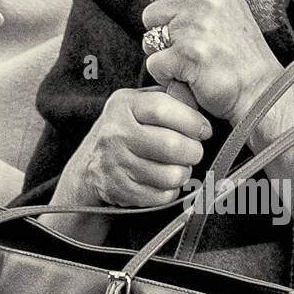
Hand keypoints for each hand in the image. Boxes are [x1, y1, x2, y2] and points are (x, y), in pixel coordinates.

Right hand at [59, 87, 211, 209]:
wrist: (89, 164)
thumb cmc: (127, 129)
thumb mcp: (140, 103)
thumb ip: (169, 97)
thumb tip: (199, 98)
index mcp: (123, 105)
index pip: (163, 108)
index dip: (192, 120)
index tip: (204, 129)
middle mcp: (116, 133)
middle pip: (171, 145)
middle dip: (193, 151)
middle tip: (194, 151)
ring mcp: (115, 163)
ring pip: (170, 175)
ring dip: (183, 173)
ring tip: (179, 166)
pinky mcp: (119, 190)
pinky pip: (161, 196)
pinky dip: (170, 191)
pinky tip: (164, 180)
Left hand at [140, 0, 283, 125]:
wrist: (262, 92)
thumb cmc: (240, 56)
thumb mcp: (223, 12)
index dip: (166, 10)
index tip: (186, 27)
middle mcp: (205, 1)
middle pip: (150, 14)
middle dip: (163, 36)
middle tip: (191, 51)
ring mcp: (195, 27)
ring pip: (149, 40)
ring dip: (164, 57)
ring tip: (193, 64)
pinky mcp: (187, 55)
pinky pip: (153, 65)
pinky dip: (167, 77)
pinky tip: (192, 79)